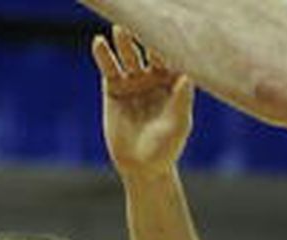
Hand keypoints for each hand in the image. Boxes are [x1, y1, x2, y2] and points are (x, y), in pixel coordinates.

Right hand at [94, 25, 194, 176]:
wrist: (141, 167)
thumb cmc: (166, 148)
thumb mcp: (177, 125)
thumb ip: (182, 101)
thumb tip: (188, 76)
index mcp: (174, 83)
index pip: (172, 60)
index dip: (169, 49)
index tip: (167, 39)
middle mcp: (154, 77)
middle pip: (149, 53)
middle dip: (146, 39)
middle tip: (143, 26)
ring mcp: (134, 81)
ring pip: (128, 57)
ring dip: (124, 43)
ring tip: (119, 29)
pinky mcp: (114, 88)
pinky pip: (109, 68)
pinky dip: (103, 56)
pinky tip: (99, 44)